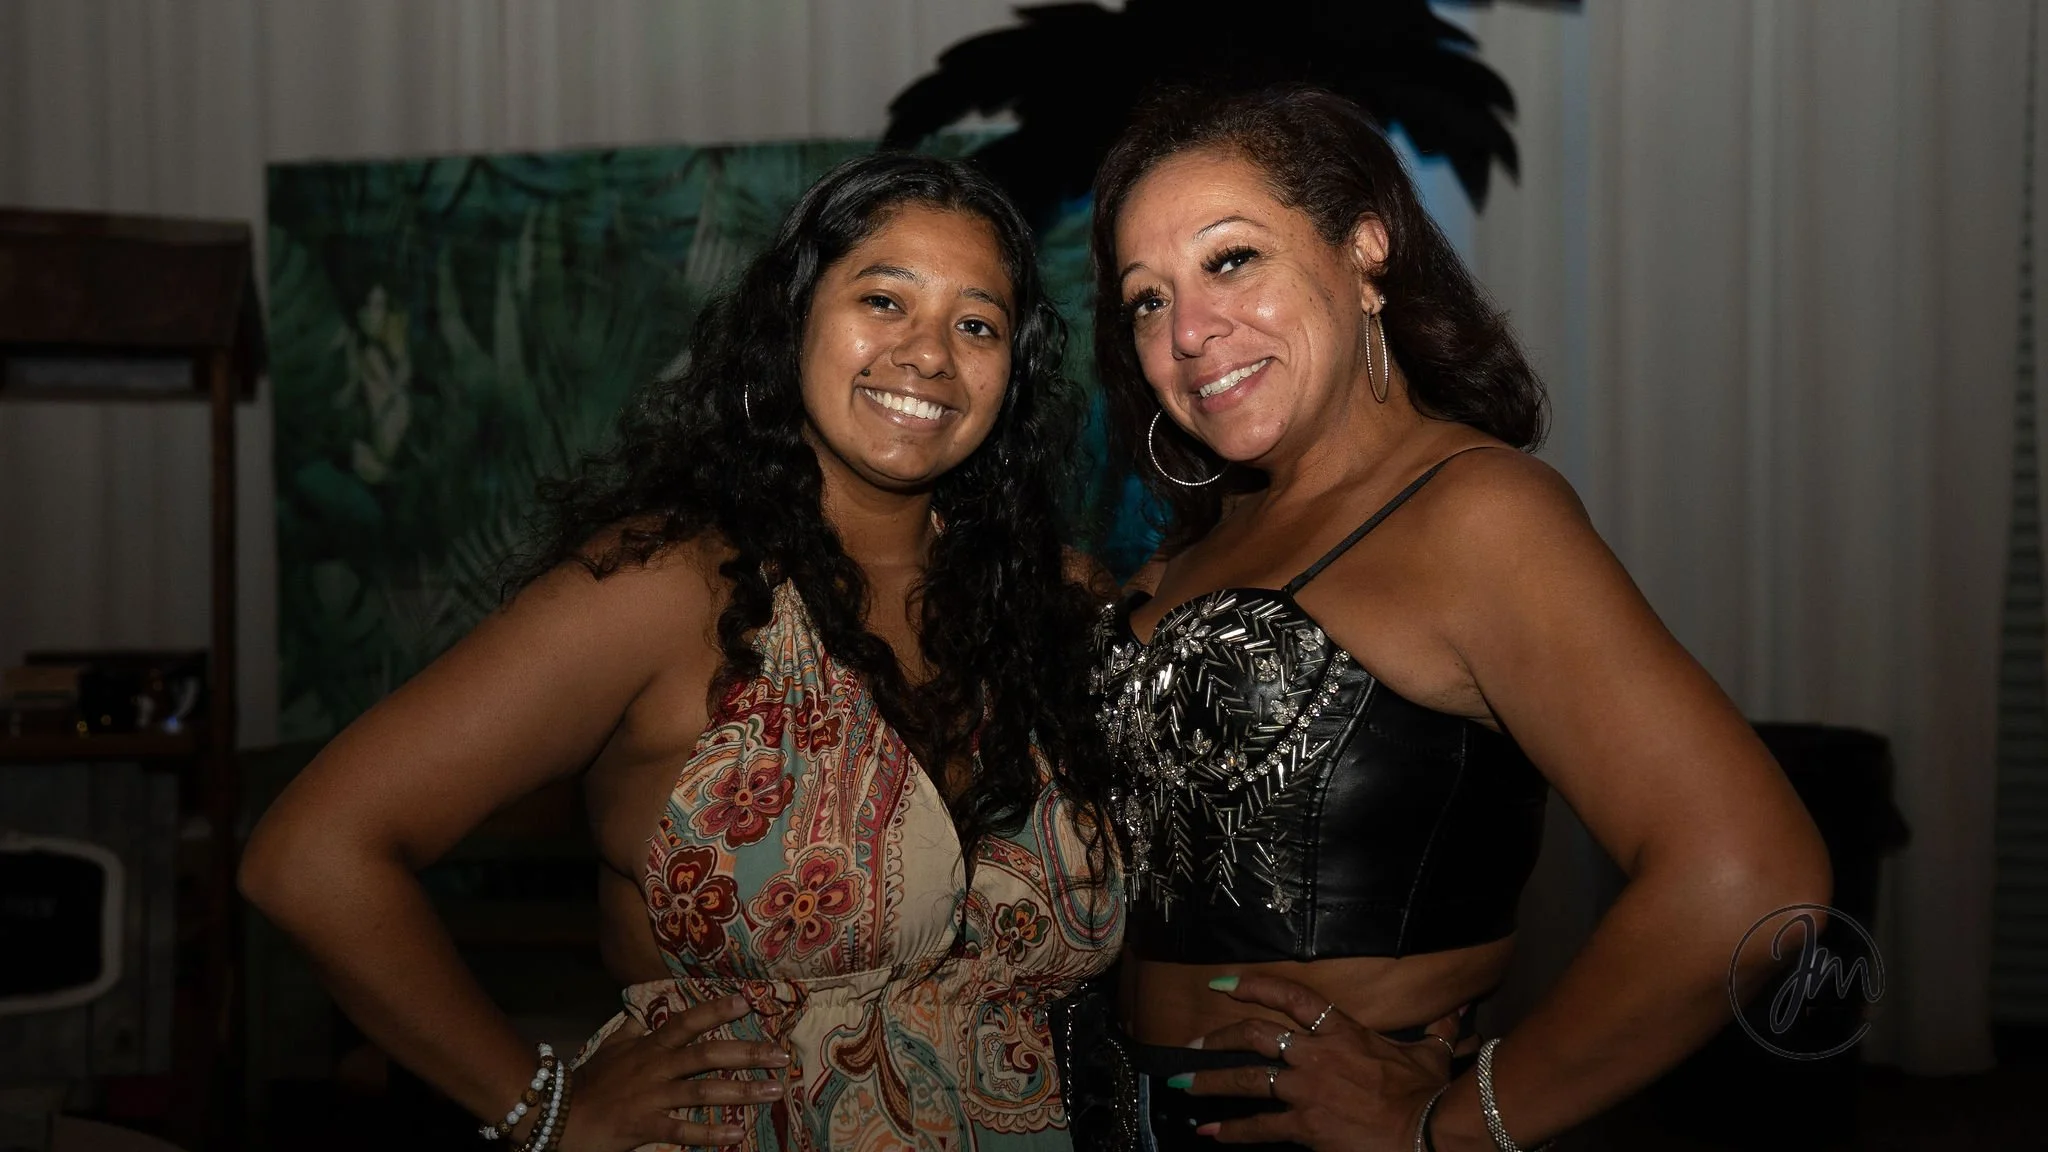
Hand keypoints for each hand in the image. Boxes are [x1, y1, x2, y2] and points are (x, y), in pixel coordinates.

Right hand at [557, 994, 790, 1150]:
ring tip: (773, 1092)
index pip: (687, 1022)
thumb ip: (632, 1030)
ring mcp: (652, 1097)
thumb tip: (644, 1012)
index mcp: (649, 1046)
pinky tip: (737, 1135)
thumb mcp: (610, 1047)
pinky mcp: (645, 1126)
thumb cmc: (587, 1081)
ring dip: (741, 1092)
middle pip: (707, 1055)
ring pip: (702, 1091)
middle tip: (780, 1055)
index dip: (716, 1011)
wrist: (558, 1115)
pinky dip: (710, 1133)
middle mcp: (655, 1067)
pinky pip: (683, 1130)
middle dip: (746, 1054)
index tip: (746, 1003)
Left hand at [1174, 974, 1455, 1150]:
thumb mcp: (1431, 1055)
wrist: (1427, 1133)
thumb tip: (1457, 1014)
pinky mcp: (1304, 1126)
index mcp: (1342, 1032)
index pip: (1292, 997)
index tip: (1223, 984)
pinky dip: (1233, 1130)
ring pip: (1247, 1080)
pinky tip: (1209, 1132)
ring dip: (1210, 1082)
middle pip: (1255, 1036)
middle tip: (1192, 1044)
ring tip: (1181, 1084)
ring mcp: (1306, 1091)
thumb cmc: (1428, 1095)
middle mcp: (1316, 1055)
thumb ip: (1437, 1031)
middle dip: (1219, 1039)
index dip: (1255, 987)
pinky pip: (1260, 1128)